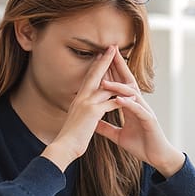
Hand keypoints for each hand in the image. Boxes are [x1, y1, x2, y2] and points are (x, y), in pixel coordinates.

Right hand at [41, 47, 124, 169]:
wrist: (63, 147)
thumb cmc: (70, 138)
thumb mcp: (76, 120)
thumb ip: (82, 112)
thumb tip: (84, 110)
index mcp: (78, 99)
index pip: (88, 79)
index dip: (96, 66)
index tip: (102, 55)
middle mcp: (81, 98)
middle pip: (95, 75)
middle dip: (104, 60)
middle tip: (112, 48)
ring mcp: (87, 103)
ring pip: (104, 85)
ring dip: (117, 75)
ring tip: (126, 67)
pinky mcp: (93, 112)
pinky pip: (110, 102)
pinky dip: (121, 98)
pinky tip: (131, 95)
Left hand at [95, 47, 184, 177]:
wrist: (157, 157)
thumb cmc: (141, 145)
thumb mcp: (118, 136)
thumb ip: (106, 127)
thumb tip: (93, 123)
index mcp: (131, 106)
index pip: (120, 84)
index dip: (112, 72)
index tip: (101, 59)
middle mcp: (139, 104)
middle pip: (127, 81)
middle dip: (119, 66)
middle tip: (110, 52)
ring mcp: (145, 111)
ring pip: (131, 94)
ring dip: (118, 87)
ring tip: (104, 81)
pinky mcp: (149, 120)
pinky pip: (138, 110)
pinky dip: (128, 104)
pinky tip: (118, 100)